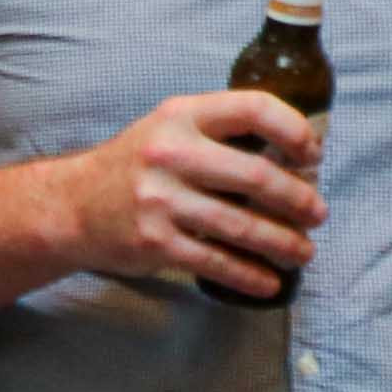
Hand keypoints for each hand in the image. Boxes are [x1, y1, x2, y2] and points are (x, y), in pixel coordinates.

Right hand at [58, 88, 323, 300]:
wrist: (74, 205)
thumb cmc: (135, 165)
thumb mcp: (170, 128)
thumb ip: (219, 131)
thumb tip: (291, 155)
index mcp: (182, 115)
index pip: (253, 108)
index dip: (293, 130)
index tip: (312, 154)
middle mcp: (172, 154)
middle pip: (256, 176)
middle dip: (298, 198)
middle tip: (318, 213)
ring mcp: (162, 201)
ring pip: (242, 227)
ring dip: (283, 243)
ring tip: (304, 252)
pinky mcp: (156, 243)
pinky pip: (216, 262)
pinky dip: (249, 275)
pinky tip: (269, 282)